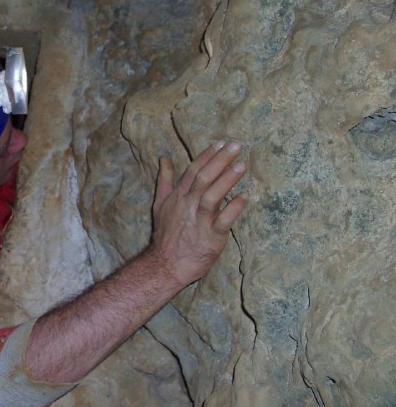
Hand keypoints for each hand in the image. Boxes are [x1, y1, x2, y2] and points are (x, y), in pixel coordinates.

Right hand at [148, 141, 247, 286]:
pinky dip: (234, 209)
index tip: (221, 142)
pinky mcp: (211, 237)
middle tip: (235, 145)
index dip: (207, 156)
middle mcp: (188, 205)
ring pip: (212, 196)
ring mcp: (199, 221)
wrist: (166, 264)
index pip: (193, 171)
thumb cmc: (166, 234)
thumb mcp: (160, 204)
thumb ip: (165, 180)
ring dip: (227, 180)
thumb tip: (164, 158)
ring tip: (241, 165)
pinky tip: (245, 197)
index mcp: (178, 196)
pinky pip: (223, 221)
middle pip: (203, 178)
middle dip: (219, 160)